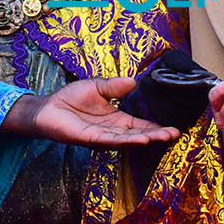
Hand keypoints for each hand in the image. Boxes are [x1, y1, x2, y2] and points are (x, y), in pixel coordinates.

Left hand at [3, 77, 179, 146]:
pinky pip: (110, 140)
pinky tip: (140, 140)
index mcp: (117, 119)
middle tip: (174, 134)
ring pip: (127, 140)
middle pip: (139, 135)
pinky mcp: (90, 139)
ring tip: (163, 137)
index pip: (141, 125)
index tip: (175, 128)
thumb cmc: (70, 98)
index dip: (157, 127)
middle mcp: (112, 131)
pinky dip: (125, 141)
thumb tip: (134, 81)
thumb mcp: (97, 87)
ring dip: (145, 139)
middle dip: (157, 135)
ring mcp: (102, 137)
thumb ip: (115, 86)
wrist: (47, 107)